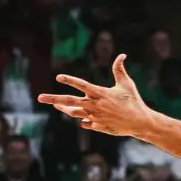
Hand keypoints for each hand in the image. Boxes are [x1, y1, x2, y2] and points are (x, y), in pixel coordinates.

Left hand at [38, 54, 153, 136]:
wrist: (140, 123)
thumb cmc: (134, 101)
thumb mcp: (127, 84)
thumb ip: (120, 70)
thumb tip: (122, 55)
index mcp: (101, 93)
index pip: (82, 85)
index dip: (70, 80)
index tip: (58, 77)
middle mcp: (95, 105)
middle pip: (70, 101)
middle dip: (53, 99)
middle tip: (40, 98)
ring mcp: (95, 116)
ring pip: (74, 112)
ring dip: (64, 109)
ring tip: (57, 105)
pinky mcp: (98, 126)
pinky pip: (85, 122)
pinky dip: (82, 119)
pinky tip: (80, 116)